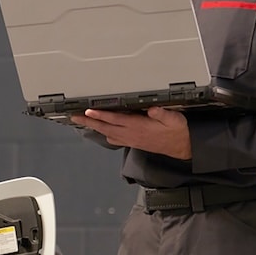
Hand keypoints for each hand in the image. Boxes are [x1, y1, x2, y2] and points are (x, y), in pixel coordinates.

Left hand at [69, 106, 191, 159]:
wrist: (180, 145)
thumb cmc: (176, 130)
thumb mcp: (174, 119)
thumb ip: (162, 113)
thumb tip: (152, 109)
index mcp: (139, 126)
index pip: (116, 119)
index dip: (101, 115)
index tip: (89, 111)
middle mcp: (131, 133)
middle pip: (105, 126)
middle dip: (89, 121)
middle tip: (75, 117)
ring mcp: (130, 139)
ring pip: (107, 133)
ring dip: (93, 127)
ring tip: (82, 122)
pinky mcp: (132, 142)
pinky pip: (114, 138)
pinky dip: (104, 134)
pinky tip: (100, 131)